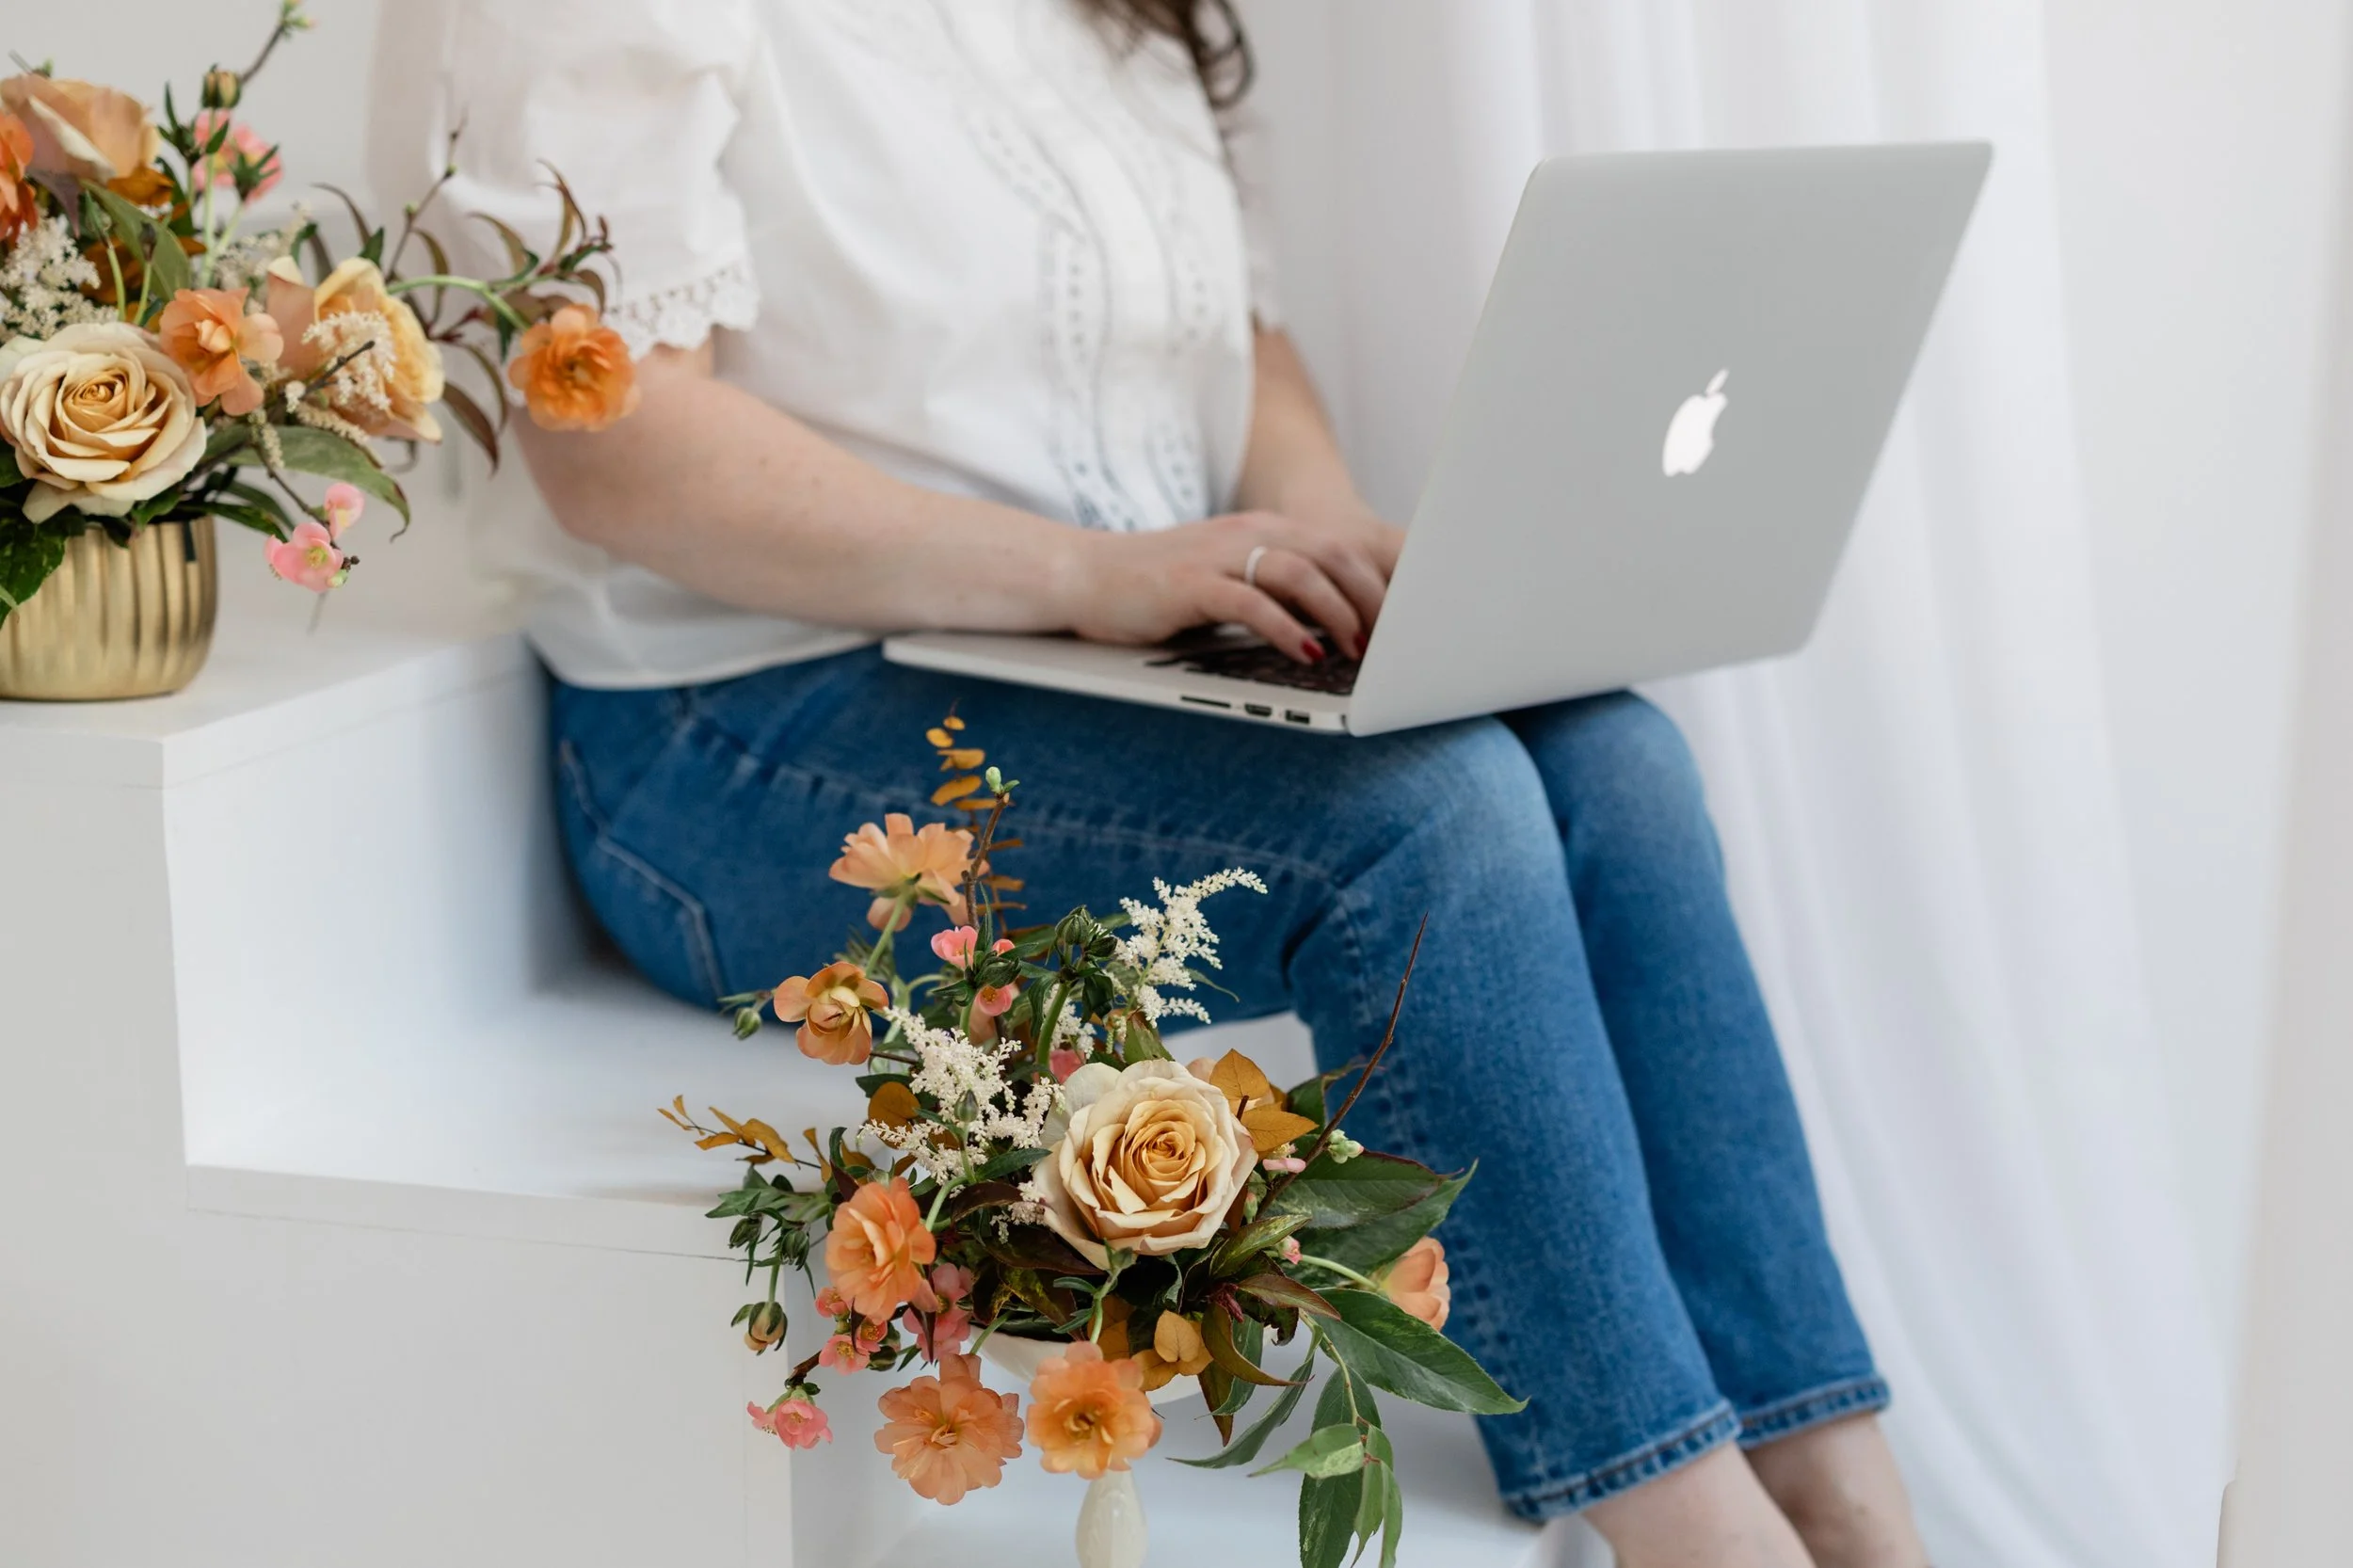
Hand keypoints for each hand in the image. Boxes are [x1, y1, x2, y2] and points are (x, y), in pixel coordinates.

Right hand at [1058, 509, 1404, 661]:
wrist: (1084, 576)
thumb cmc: (1159, 591)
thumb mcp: (1228, 584)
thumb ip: (1276, 595)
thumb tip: (1333, 628)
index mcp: (1263, 531)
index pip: (1339, 547)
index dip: (1379, 582)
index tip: (1406, 623)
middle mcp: (1248, 534)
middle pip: (1332, 553)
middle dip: (1372, 597)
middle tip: (1395, 642)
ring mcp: (1219, 556)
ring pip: (1300, 572)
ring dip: (1338, 611)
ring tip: (1358, 650)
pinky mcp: (1190, 585)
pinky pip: (1250, 601)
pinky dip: (1286, 628)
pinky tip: (1307, 653)